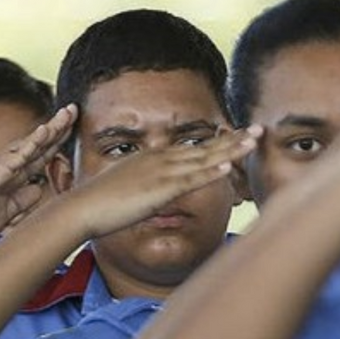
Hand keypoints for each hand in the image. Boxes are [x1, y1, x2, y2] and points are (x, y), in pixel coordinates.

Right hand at [0, 105, 76, 250]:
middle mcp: (5, 167)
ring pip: (29, 144)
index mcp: (11, 177)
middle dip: (57, 127)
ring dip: (49, 129)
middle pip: (37, 144)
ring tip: (66, 114)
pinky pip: (14, 157)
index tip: (72, 127)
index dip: (56, 141)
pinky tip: (44, 132)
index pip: (39, 154)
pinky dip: (30, 144)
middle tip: (74, 109)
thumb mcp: (6, 213)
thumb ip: (23, 200)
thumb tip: (39, 188)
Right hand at [65, 129, 256, 238]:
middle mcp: (161, 159)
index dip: (220, 140)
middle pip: (205, 147)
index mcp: (155, 157)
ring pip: (204, 159)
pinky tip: (229, 167)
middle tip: (259, 129)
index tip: (240, 134)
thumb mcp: (130, 188)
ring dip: (231, 150)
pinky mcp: (159, 190)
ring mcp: (161, 173)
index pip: (194, 147)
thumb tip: (157, 192)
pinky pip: (190, 180)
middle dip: (234, 138)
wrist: (80, 208)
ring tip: (254, 141)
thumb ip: (148, 186)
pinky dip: (211, 173)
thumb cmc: (102, 203)